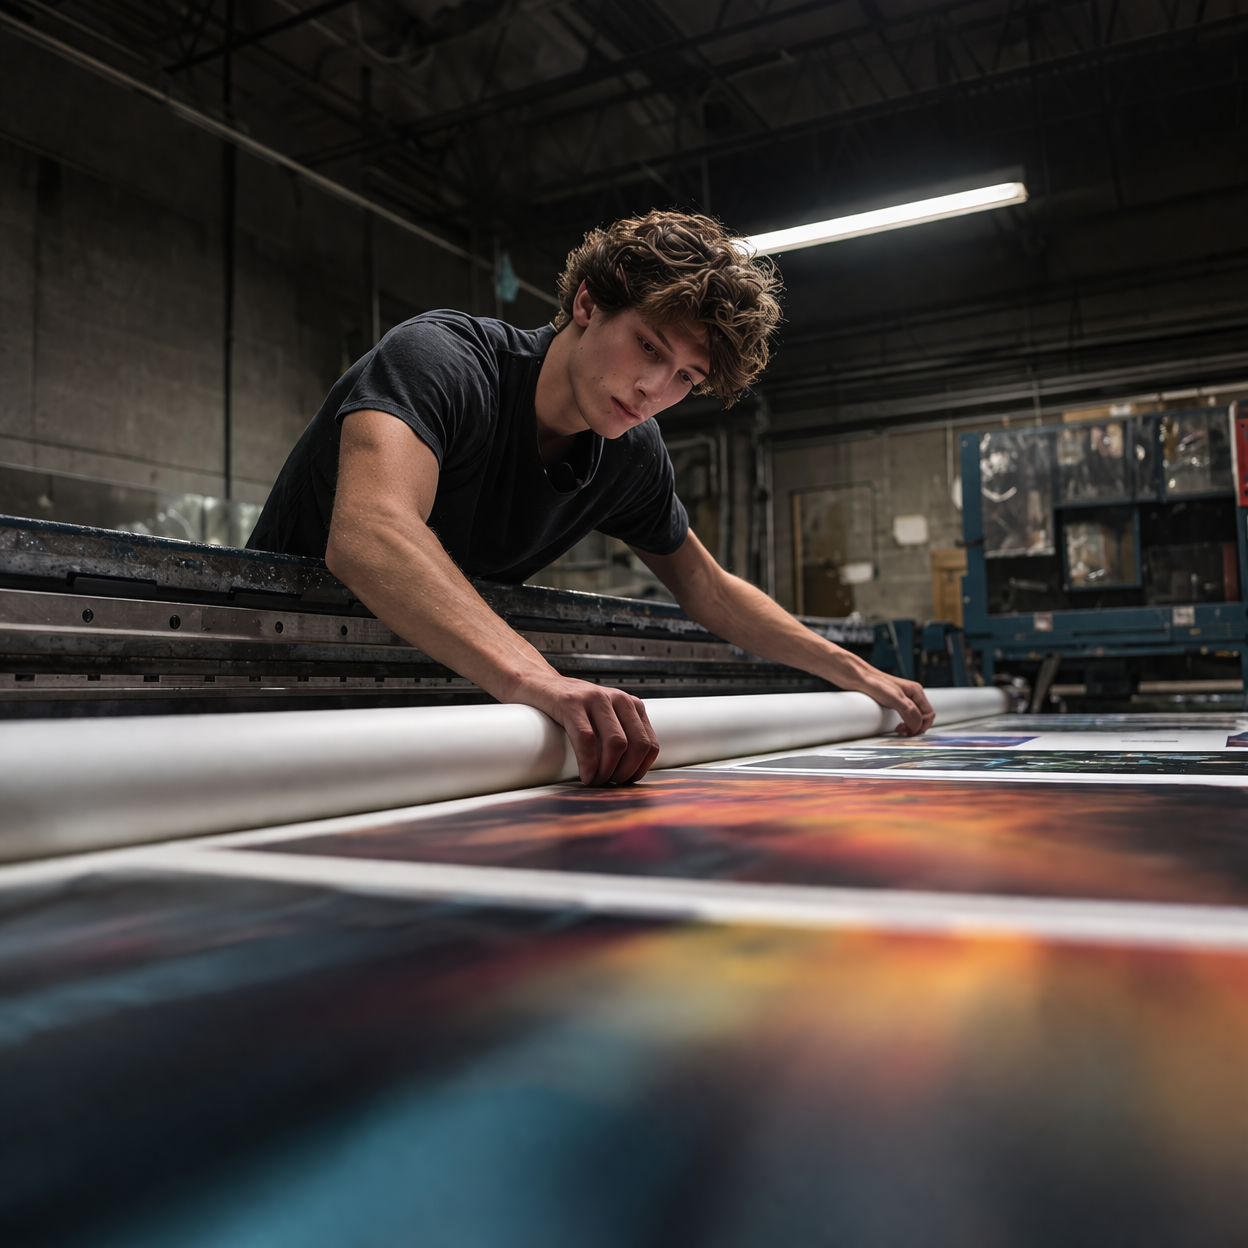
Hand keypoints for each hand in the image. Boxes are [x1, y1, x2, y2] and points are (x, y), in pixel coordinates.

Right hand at [521, 676, 660, 785]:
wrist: (540, 685)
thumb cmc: (574, 708)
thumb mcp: (605, 717)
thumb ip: (620, 734)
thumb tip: (629, 773)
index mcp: (631, 706)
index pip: (650, 744)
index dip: (640, 769)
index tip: (625, 780)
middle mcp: (618, 699)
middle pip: (638, 745)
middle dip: (626, 772)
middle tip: (610, 783)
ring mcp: (595, 698)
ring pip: (617, 743)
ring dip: (608, 771)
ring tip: (596, 780)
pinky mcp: (571, 703)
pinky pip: (587, 739)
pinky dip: (588, 763)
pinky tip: (585, 774)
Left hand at [853, 668, 935, 735]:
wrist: (856, 677)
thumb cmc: (873, 683)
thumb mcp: (895, 698)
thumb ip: (909, 711)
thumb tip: (916, 725)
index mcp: (916, 691)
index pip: (928, 714)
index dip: (921, 726)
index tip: (910, 732)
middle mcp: (910, 694)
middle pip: (922, 717)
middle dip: (916, 727)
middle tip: (904, 732)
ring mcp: (901, 698)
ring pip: (912, 717)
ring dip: (909, 726)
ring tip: (899, 729)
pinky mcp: (890, 702)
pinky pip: (902, 716)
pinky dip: (902, 723)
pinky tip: (894, 725)